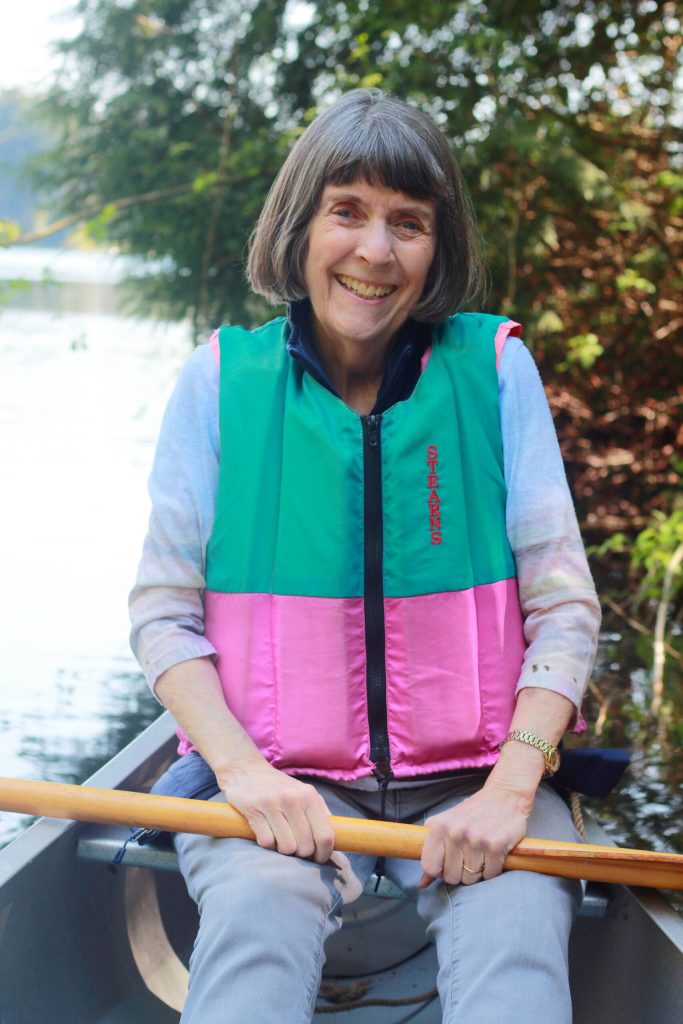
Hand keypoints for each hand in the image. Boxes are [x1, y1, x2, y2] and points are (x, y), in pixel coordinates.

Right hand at [218, 760, 335, 863]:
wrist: (247, 770)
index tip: (318, 859)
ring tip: (281, 841)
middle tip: (297, 849)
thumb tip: (336, 840)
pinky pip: (266, 842)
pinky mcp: (253, 809)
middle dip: (302, 854)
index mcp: (309, 796)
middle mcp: (293, 799)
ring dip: (284, 850)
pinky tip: (268, 835)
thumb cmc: (280, 787)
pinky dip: (268, 845)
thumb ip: (320, 814)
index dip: (324, 854)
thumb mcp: (305, 793)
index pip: (325, 835)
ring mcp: (272, 804)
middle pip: (305, 846)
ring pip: (286, 847)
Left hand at [419, 782, 530, 887]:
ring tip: (481, 854)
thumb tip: (422, 883)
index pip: (430, 867)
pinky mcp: (496, 845)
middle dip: (460, 872)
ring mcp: (476, 839)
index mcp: (439, 826)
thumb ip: (433, 851)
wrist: (505, 796)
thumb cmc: (473, 812)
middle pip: (451, 877)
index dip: (439, 871)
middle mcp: (456, 833)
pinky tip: (493, 855)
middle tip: (468, 857)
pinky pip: (490, 875)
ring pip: (471, 878)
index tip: (447, 864)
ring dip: (477, 872)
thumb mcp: (447, 824)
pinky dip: (492, 869)